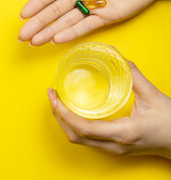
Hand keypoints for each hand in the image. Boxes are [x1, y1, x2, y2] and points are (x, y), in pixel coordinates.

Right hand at [18, 0, 169, 44]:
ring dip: (49, 32)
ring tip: (33, 42)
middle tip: (22, 35)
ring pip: (66, 22)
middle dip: (38, 23)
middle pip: (54, 11)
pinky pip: (84, 27)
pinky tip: (56, 40)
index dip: (37, 3)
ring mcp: (91, 7)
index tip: (23, 14)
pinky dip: (70, 34)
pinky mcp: (104, 18)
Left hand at [48, 60, 170, 158]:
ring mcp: (112, 149)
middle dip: (58, 116)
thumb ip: (134, 74)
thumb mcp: (154, 96)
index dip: (64, 113)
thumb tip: (115, 55)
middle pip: (75, 136)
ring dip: (64, 121)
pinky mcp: (112, 148)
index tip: (54, 97)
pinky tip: (72, 112)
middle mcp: (114, 145)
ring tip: (58, 102)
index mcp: (123, 133)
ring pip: (78, 140)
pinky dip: (74, 125)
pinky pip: (86, 139)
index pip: (84, 128)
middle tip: (52, 96)